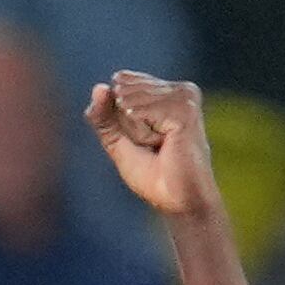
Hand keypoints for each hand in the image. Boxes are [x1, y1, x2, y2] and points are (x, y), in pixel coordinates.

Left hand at [86, 73, 219, 218]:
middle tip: (153, 146)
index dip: (119, 116)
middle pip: (125, 90)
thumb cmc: (154, 176)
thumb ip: (103, 118)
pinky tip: (162, 143)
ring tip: (159, 146)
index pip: (123, 83)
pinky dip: (144, 131)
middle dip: (128, 125)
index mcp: (166, 92)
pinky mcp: (186, 109)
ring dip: (137, 131)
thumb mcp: (119, 143)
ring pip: (133, 99)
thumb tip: (98, 87)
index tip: (144, 141)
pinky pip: (144, 110)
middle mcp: (179, 90)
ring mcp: (186, 97)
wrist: (179, 201)